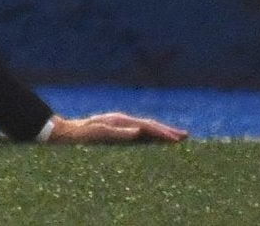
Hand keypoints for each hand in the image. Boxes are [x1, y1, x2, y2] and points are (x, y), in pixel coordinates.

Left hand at [45, 112, 188, 144]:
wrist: (74, 131)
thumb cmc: (87, 132)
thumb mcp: (102, 132)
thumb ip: (120, 133)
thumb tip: (138, 131)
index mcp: (123, 121)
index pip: (148, 127)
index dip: (163, 133)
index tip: (177, 139)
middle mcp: (125, 121)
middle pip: (150, 125)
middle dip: (168, 131)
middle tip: (186, 137)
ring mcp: (123, 125)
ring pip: (147, 127)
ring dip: (162, 132)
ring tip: (178, 137)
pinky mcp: (121, 130)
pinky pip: (141, 132)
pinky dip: (153, 134)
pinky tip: (158, 138)